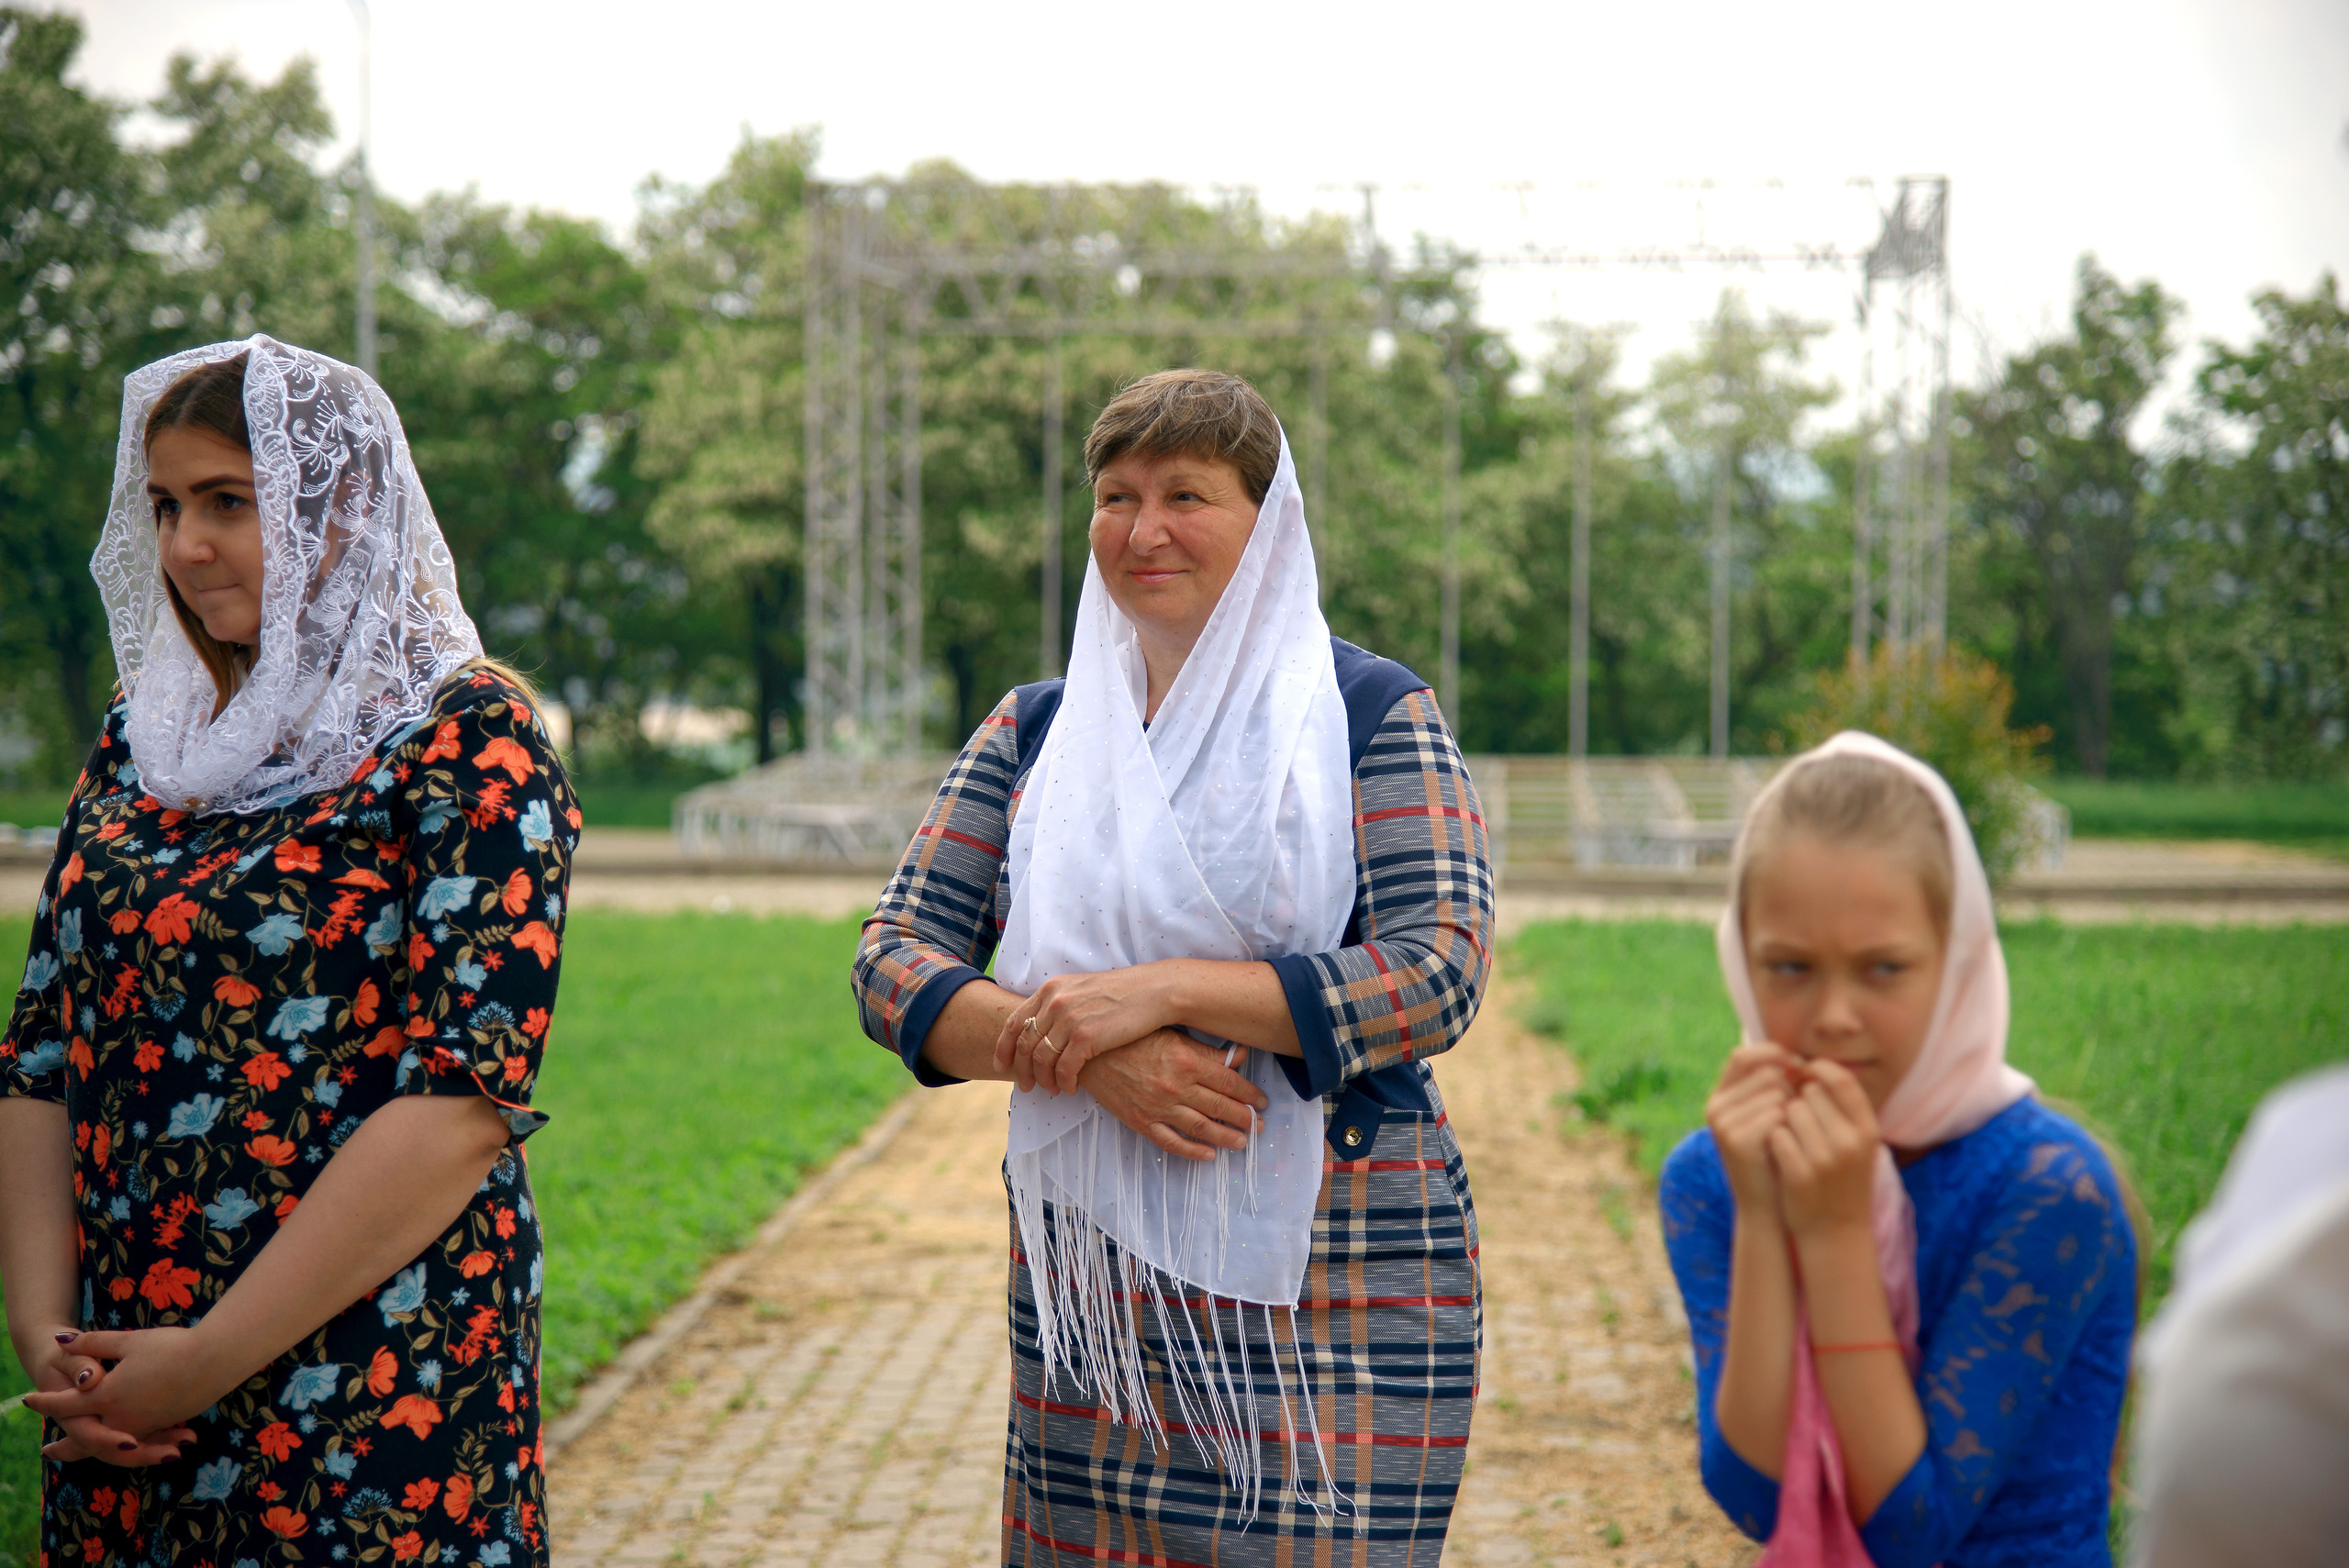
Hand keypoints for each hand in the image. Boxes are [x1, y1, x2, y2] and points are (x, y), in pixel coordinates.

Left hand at [24, 1327, 221, 1464]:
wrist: (216, 1360)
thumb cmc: (172, 1347)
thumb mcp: (130, 1341)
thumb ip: (94, 1343)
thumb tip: (62, 1340)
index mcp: (108, 1396)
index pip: (66, 1404)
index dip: (45, 1403)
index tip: (27, 1401)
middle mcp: (122, 1418)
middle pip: (82, 1439)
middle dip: (64, 1445)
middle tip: (47, 1450)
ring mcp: (143, 1425)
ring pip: (107, 1448)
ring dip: (89, 1452)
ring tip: (81, 1455)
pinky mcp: (162, 1426)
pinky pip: (132, 1444)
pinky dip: (119, 1449)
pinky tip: (118, 1446)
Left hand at [994, 965, 1176, 1094]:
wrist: (1154, 991)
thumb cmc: (1122, 993)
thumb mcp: (1082, 989)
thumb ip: (1059, 1003)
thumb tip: (1043, 1027)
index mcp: (1051, 989)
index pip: (1015, 1021)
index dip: (1003, 1047)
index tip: (1000, 1065)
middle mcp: (1055, 1002)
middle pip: (1024, 1044)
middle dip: (1021, 1070)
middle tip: (1025, 1087)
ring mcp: (1069, 1019)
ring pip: (1042, 1060)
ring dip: (1043, 1080)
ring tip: (1052, 1090)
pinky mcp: (1087, 1037)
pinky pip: (1064, 1069)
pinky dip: (1064, 1082)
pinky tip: (1070, 1088)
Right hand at [1075, 1028, 1269, 1161]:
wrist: (1089, 1052)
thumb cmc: (1132, 1037)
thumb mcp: (1172, 1034)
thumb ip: (1207, 1049)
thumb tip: (1240, 1056)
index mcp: (1187, 1060)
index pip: (1229, 1082)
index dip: (1249, 1094)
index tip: (1262, 1101)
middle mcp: (1176, 1086)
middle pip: (1220, 1107)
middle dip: (1245, 1118)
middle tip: (1260, 1124)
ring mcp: (1159, 1106)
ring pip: (1201, 1127)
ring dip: (1226, 1137)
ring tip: (1243, 1142)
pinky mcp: (1141, 1121)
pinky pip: (1172, 1142)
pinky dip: (1192, 1151)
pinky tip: (1208, 1155)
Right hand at [1706, 1043, 1796, 1218]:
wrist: (1766, 1206)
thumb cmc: (1774, 1156)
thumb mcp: (1765, 1116)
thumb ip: (1770, 1086)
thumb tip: (1795, 1056)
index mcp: (1719, 1096)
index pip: (1743, 1055)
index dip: (1774, 1055)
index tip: (1800, 1068)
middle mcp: (1715, 1106)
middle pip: (1765, 1073)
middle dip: (1791, 1086)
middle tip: (1798, 1113)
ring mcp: (1723, 1123)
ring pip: (1775, 1092)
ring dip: (1794, 1108)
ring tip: (1792, 1133)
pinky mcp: (1737, 1140)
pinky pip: (1777, 1114)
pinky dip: (1791, 1126)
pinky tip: (1789, 1144)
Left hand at [1767, 1059, 1880, 1237]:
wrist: (1837, 1232)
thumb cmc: (1843, 1180)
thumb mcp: (1857, 1144)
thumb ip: (1842, 1109)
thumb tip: (1812, 1067)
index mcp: (1868, 1130)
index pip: (1842, 1080)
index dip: (1819, 1069)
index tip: (1803, 1071)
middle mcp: (1850, 1142)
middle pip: (1810, 1093)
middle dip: (1798, 1099)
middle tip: (1798, 1118)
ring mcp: (1825, 1159)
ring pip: (1790, 1111)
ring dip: (1784, 1119)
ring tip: (1793, 1138)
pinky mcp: (1800, 1174)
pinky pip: (1777, 1135)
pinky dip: (1775, 1139)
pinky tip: (1782, 1152)